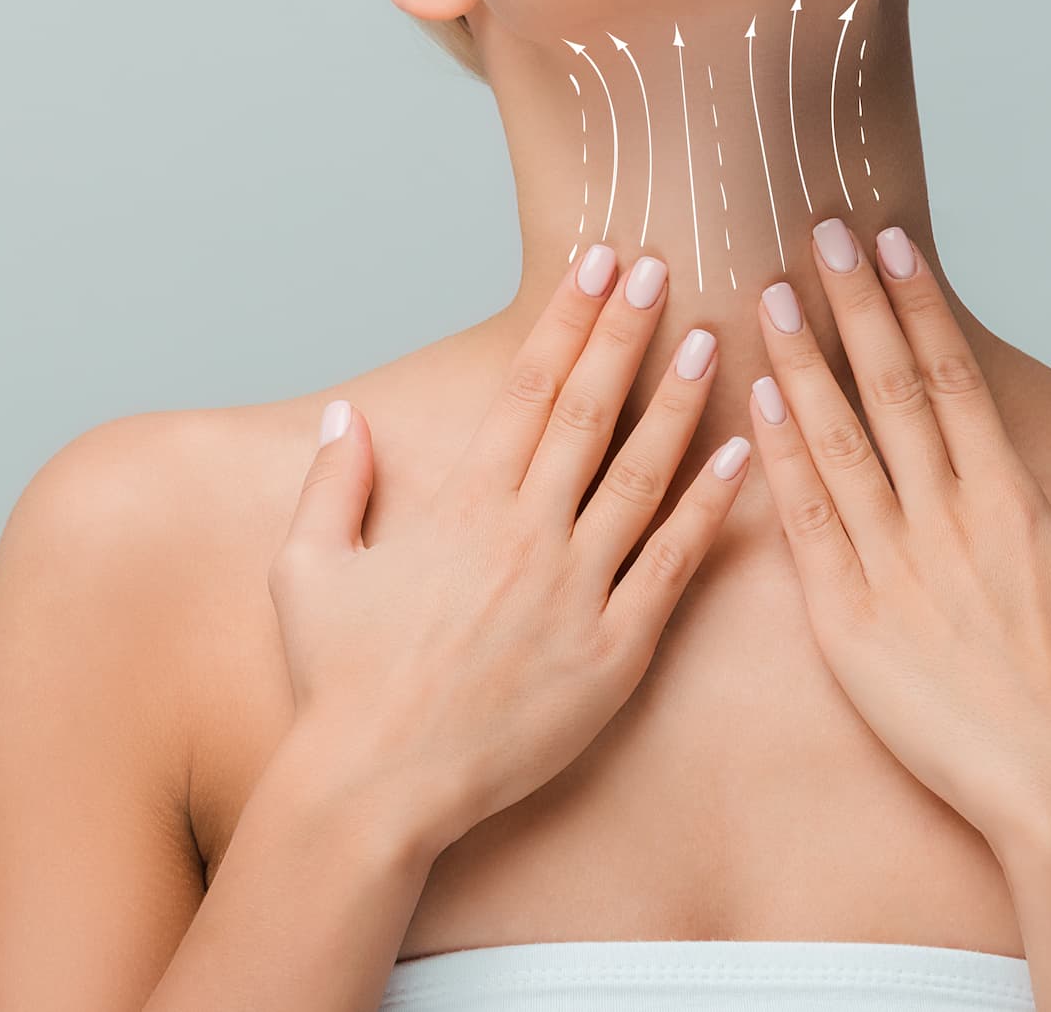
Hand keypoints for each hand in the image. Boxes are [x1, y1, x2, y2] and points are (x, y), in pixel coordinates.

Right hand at [269, 244, 753, 857]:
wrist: (376, 787)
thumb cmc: (337, 683)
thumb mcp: (307, 570)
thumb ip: (332, 484)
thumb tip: (346, 418)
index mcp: (461, 505)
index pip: (526, 387)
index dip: (567, 317)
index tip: (600, 263)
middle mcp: (525, 534)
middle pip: (590, 411)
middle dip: (627, 331)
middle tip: (664, 266)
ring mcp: (575, 592)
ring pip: (643, 477)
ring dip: (680, 403)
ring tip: (712, 340)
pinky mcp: (612, 653)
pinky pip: (673, 568)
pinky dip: (711, 509)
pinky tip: (743, 458)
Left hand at [743, 218, 1050, 852]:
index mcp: (1012, 502)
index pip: (955, 377)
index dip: (918, 305)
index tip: (890, 245)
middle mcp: (950, 518)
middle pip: (892, 388)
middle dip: (853, 303)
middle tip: (817, 232)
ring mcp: (897, 567)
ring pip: (839, 443)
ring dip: (802, 362)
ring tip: (765, 296)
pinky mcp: (849, 621)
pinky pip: (809, 524)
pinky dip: (782, 459)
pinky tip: (758, 403)